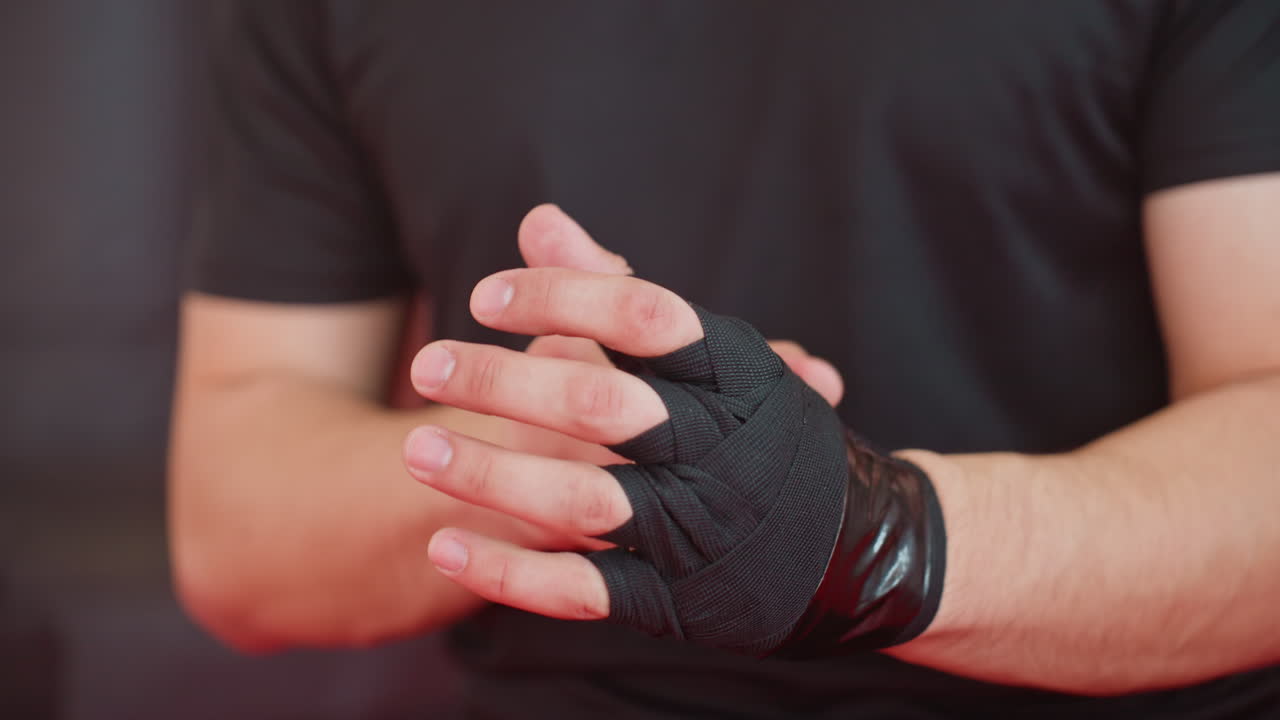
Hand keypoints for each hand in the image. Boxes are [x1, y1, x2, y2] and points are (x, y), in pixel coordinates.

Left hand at [438, 206, 844, 558]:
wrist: (860, 545)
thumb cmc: (759, 429)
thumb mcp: (707, 354)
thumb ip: (611, 288)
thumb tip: (540, 220)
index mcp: (733, 374)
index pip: (644, 315)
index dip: (559, 298)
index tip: (486, 297)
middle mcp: (719, 447)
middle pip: (602, 405)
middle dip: (504, 384)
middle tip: (429, 366)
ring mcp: (700, 528)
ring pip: (582, 500)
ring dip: (492, 475)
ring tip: (418, 450)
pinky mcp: (680, 599)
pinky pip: (583, 590)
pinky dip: (510, 572)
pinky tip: (445, 546)